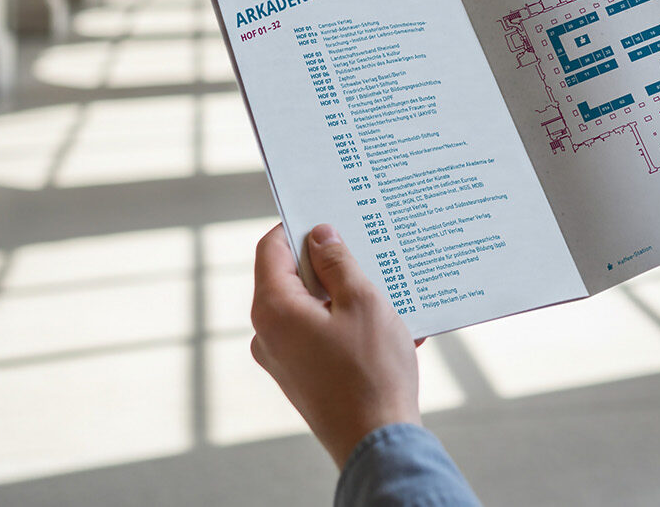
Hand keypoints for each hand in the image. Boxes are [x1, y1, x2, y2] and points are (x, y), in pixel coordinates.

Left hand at [251, 223, 421, 465]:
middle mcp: (267, 334)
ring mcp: (283, 360)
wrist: (377, 443)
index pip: (270, 248)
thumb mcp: (361, 302)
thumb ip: (337, 262)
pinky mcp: (302, 379)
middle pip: (291, 279)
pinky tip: (391, 328)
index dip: (297, 226)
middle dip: (329, 263)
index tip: (328, 216)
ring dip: (346, 297)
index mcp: (273, 309)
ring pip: (311, 309)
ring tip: (388, 293)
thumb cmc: (371, 372)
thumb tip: (319, 235)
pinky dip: (350, 327)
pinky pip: (321, 338)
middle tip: (366, 250)